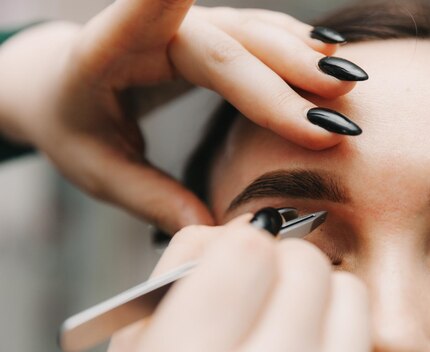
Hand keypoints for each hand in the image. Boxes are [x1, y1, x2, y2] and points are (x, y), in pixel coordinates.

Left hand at [0, 0, 357, 233]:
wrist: (62, 83)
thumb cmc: (74, 125)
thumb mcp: (97, 168)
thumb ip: (149, 197)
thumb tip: (210, 230)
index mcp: (105, 55)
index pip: (138, 21)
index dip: (162, 1)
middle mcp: (150, 31)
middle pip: (225, 46)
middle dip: (282, 75)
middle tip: (334, 106)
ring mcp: (185, 25)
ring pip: (251, 31)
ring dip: (300, 55)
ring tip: (346, 82)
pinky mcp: (208, 33)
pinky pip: (257, 32)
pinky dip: (294, 45)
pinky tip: (329, 56)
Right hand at [87, 217, 372, 351]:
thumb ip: (171, 291)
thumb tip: (228, 230)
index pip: (243, 246)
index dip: (232, 249)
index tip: (225, 268)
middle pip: (301, 259)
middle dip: (276, 267)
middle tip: (254, 298)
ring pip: (345, 287)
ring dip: (314, 295)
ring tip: (281, 329)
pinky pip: (364, 337)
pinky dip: (338, 333)